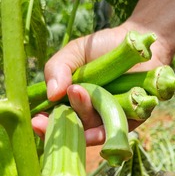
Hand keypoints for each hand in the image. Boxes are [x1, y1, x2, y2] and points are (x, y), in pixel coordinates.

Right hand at [31, 25, 169, 144]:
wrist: (137, 44)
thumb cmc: (103, 48)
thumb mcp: (74, 54)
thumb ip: (58, 69)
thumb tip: (52, 94)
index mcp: (73, 102)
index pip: (57, 120)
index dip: (46, 125)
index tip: (37, 121)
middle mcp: (90, 115)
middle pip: (75, 127)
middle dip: (65, 120)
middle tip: (67, 95)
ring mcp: (109, 119)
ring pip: (93, 130)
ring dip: (85, 115)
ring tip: (79, 92)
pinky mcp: (130, 122)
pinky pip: (116, 132)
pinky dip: (105, 132)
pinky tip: (95, 129)